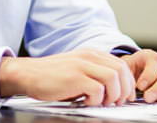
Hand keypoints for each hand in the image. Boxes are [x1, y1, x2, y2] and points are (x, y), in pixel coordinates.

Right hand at [0, 48, 135, 105]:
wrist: (28, 74)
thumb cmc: (52, 76)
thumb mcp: (77, 68)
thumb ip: (94, 72)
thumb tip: (115, 88)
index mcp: (91, 54)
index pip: (121, 65)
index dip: (128, 83)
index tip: (125, 96)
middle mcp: (88, 56)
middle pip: (121, 70)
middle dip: (124, 90)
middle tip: (117, 102)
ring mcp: (81, 65)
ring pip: (113, 78)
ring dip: (112, 95)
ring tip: (102, 102)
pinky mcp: (74, 77)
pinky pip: (97, 89)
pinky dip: (96, 100)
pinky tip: (86, 101)